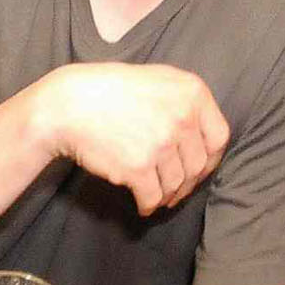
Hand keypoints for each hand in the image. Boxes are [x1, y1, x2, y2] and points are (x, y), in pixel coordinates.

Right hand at [29, 63, 231, 216]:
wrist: (65, 105)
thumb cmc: (107, 90)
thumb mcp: (155, 79)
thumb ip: (183, 100)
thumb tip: (204, 136)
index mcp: (191, 91)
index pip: (219, 137)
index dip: (210, 158)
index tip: (197, 167)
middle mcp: (182, 116)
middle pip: (197, 165)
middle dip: (187, 182)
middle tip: (175, 189)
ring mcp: (161, 143)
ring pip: (176, 183)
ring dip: (167, 195)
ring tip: (156, 195)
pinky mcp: (139, 167)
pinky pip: (153, 196)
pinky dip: (149, 205)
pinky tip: (142, 205)